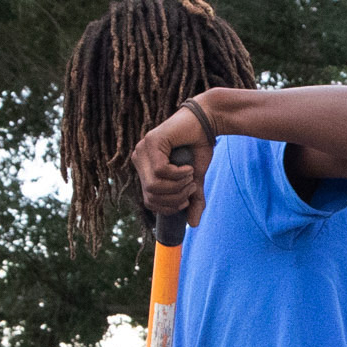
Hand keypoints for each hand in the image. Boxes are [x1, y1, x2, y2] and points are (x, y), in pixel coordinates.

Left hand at [132, 102, 213, 222]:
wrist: (207, 121)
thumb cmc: (199, 147)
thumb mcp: (195, 180)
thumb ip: (192, 199)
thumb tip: (192, 224)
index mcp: (145, 168)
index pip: (148, 201)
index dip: (168, 207)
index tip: (186, 201)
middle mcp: (139, 158)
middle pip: (151, 195)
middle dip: (175, 197)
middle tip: (191, 187)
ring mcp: (143, 149)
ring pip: (155, 185)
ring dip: (178, 186)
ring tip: (190, 176)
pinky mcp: (152, 142)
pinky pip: (161, 171)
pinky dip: (178, 174)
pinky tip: (187, 168)